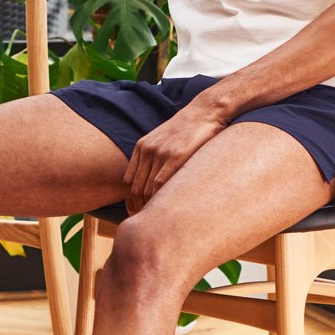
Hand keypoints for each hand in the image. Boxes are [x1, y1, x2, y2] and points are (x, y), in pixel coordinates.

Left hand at [123, 98, 226, 213]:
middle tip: (146, 224)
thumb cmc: (190, 128)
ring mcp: (160, 153)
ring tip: (156, 222)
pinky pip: (161, 184)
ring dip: (149, 207)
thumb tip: (156, 182)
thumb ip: (156, 157)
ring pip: (147, 189)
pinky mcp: (175, 156)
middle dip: (138, 209)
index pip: (128, 181)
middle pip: (135, 188)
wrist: (205, 110)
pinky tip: (166, 209)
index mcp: (142, 146)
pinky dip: (160, 199)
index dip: (131, 201)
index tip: (137, 214)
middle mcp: (147, 150)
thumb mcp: (165, 139)